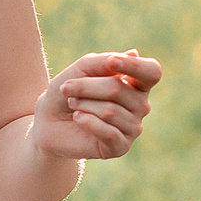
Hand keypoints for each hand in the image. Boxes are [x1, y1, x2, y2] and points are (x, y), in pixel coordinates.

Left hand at [33, 51, 163, 160]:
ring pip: (109, 111)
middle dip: (86, 87)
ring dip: (83, 105)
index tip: (111, 62)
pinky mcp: (121, 147)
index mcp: (137, 83)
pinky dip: (87, 122)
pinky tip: (78, 118)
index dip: (134, 66)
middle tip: (67, 89)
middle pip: (118, 89)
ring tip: (74, 106)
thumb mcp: (82, 68)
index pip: (151, 72)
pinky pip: (108, 132)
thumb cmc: (69, 91)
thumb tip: (134, 54)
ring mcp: (133, 127)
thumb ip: (104, 61)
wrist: (48, 121)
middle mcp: (141, 105)